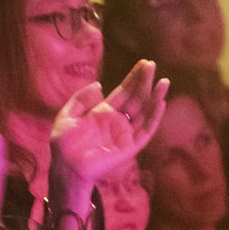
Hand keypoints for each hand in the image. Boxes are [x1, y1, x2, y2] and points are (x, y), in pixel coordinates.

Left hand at [50, 60, 169, 189]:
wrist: (66, 166)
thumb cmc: (64, 144)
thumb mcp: (68, 115)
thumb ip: (81, 99)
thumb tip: (99, 85)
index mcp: (104, 112)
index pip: (124, 91)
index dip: (133, 78)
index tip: (144, 63)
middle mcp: (118, 121)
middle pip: (136, 98)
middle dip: (144, 82)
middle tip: (151, 65)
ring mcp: (125, 134)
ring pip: (145, 112)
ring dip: (155, 97)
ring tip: (163, 82)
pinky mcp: (130, 146)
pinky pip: (146, 131)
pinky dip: (154, 118)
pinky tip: (160, 103)